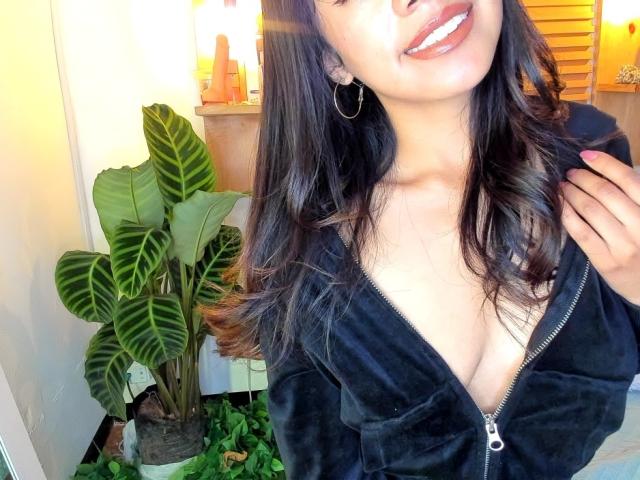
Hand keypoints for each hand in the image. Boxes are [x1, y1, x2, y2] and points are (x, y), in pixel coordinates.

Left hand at [558, 150, 639, 305]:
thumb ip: (634, 197)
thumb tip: (603, 170)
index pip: (628, 180)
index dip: (605, 164)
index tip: (586, 155)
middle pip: (605, 193)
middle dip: (583, 179)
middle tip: (570, 173)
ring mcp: (624, 246)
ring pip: (591, 210)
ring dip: (572, 194)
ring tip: (563, 187)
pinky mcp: (605, 261)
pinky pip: (581, 232)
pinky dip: (567, 215)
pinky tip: (561, 206)